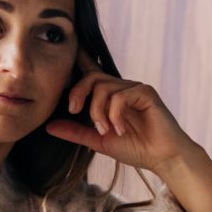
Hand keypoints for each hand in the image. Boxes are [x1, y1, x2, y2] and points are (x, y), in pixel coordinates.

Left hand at [44, 56, 204, 176]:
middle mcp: (121, 88)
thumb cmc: (136, 148)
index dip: (78, 59)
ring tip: (105, 131)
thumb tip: (48, 125)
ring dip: (98, 112)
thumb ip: (75, 131)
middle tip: (73, 111)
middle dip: (78, 92)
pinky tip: (119, 129)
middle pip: (92, 76)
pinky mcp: (146, 93)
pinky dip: (115, 115)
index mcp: (110, 95)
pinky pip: (120, 96)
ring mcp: (134, 88)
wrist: (163, 159)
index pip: (90, 72)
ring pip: (104, 87)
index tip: (65, 52)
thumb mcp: (98, 141)